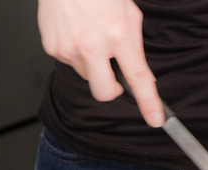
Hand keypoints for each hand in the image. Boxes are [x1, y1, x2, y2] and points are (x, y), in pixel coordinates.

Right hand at [37, 0, 163, 126]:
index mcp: (117, 34)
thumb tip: (136, 69)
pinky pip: (70, 62)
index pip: (137, 77)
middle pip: (104, 92)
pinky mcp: (53, 47)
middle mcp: (92, 44)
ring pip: (87, 75)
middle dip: (112, 90)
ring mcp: (70, 48)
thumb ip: (133, 44)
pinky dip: (75, 53)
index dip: (148, 102)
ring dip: (92, 64)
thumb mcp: (128, 13)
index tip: (155, 119)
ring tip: (90, 36)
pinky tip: (76, 32)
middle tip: (114, 76)